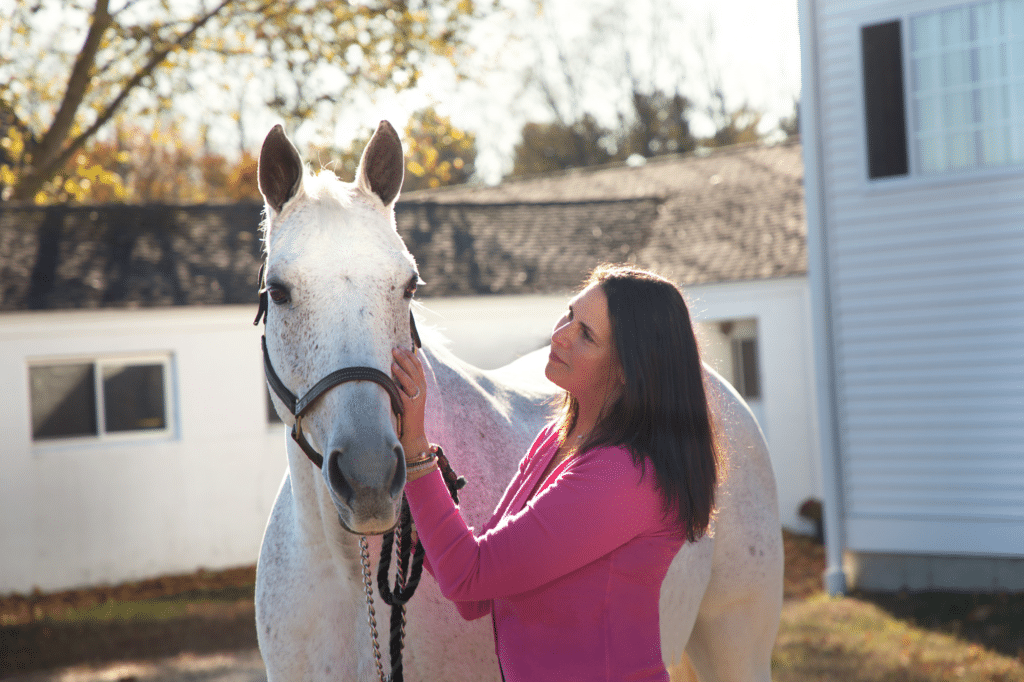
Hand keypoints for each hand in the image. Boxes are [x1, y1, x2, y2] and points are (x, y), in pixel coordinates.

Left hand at [391, 346, 429, 460]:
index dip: (409, 355)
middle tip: (394, 349)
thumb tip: (393, 366)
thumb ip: (404, 381)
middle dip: (404, 359)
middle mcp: (421, 390)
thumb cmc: (407, 412)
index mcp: (422, 384)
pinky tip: (392, 385)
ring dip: (402, 372)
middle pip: (414, 370)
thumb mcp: (409, 394)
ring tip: (393, 364)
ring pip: (411, 382)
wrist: (414, 432)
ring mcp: (417, 399)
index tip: (400, 346)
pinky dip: (399, 390)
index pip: (417, 365)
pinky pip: (405, 397)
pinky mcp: (411, 408)